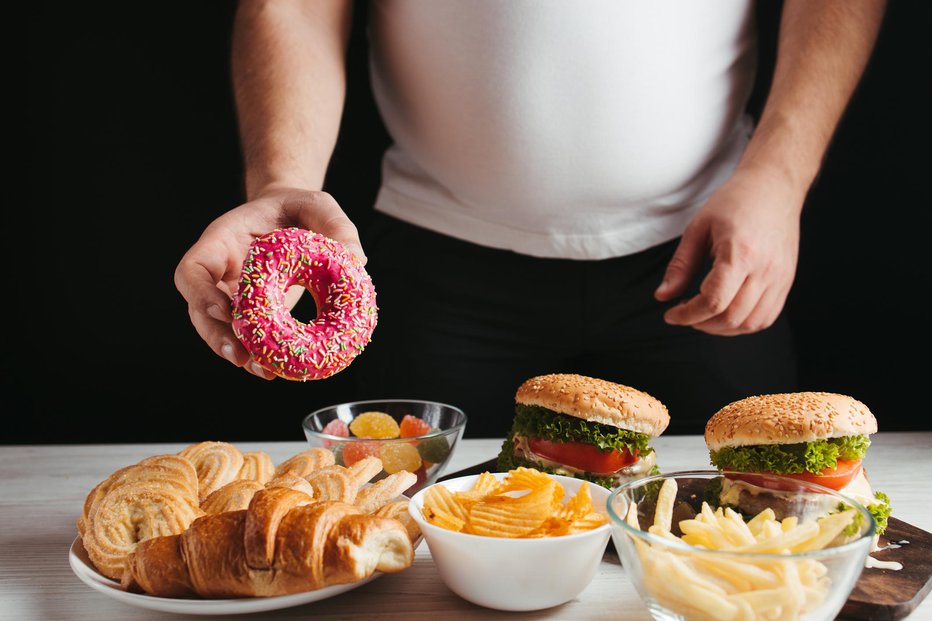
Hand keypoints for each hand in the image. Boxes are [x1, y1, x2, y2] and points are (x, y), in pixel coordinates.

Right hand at [174, 187, 364, 377]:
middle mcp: (220, 270)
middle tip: (241, 357)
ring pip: (218, 329)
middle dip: (216, 336)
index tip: (226, 311)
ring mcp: (231, 293)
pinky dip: (256, 353)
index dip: (201, 293)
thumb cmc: (299, 207)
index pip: (194, 269)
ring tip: (262, 371)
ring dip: (236, 352)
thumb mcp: (319, 205)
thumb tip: (358, 260)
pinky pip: (245, 334)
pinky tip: (274, 369)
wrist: (293, 217)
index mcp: (224, 240)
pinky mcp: (250, 310)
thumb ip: (336, 225)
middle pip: (199, 309)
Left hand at [654, 166, 803, 335]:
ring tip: (703, 316)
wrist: (774, 187)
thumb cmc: (734, 202)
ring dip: (722, 329)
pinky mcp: (787, 281)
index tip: (671, 314)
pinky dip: (743, 325)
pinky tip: (725, 314)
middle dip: (701, 324)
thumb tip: (662, 296)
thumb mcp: (698, 229)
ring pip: (750, 323)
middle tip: (684, 314)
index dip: (687, 315)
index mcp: (740, 253)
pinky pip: (766, 317)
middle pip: (731, 317)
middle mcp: (765, 269)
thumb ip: (680, 266)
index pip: (713, 301)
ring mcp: (780, 277)